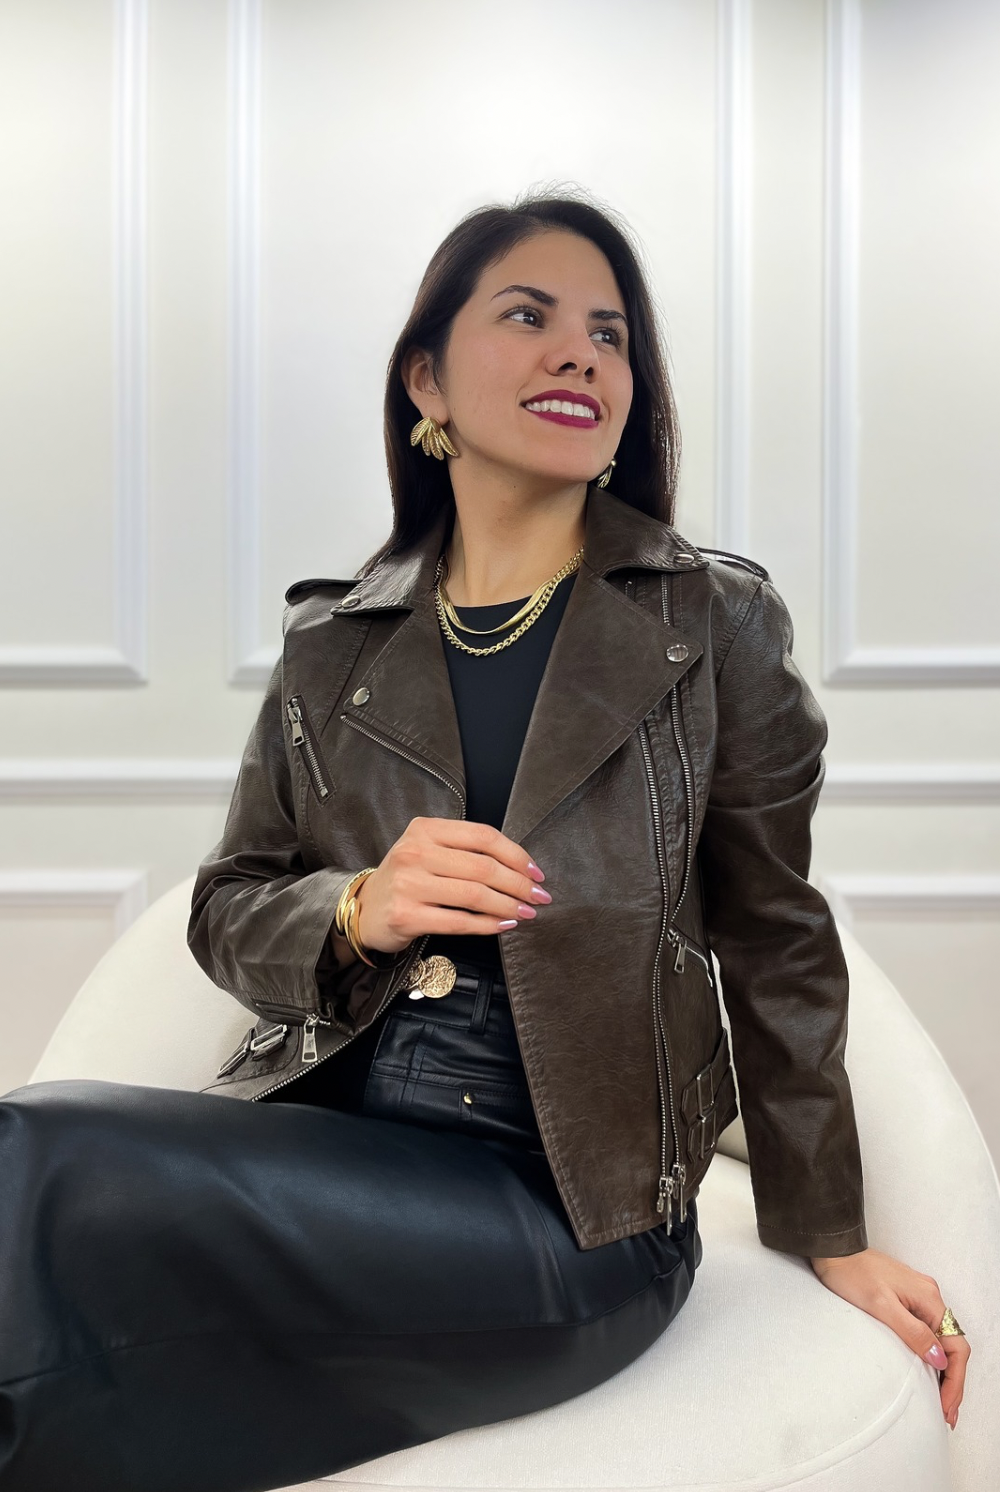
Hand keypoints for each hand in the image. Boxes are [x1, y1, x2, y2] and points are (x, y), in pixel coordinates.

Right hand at [354, 817, 550, 954]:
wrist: (364, 909)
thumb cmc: (406, 879)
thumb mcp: (427, 851)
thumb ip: (464, 851)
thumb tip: (519, 867)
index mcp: (425, 830)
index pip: (483, 837)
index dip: (516, 855)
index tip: (536, 872)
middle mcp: (415, 853)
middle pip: (483, 867)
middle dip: (519, 884)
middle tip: (539, 897)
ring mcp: (408, 885)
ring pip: (474, 895)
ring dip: (508, 906)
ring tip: (526, 913)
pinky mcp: (406, 915)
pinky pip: (459, 921)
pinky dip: (487, 925)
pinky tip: (503, 926)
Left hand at [810, 1248, 969, 1430]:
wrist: (834, 1250)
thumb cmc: (852, 1273)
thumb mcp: (881, 1306)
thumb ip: (912, 1332)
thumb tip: (939, 1359)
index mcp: (929, 1299)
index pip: (956, 1347)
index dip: (954, 1381)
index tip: (945, 1407)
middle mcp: (930, 1297)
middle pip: (953, 1346)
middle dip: (952, 1382)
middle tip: (946, 1414)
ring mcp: (919, 1297)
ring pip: (942, 1340)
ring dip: (944, 1371)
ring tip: (939, 1401)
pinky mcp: (907, 1298)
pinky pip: (929, 1331)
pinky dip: (931, 1355)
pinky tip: (927, 1371)